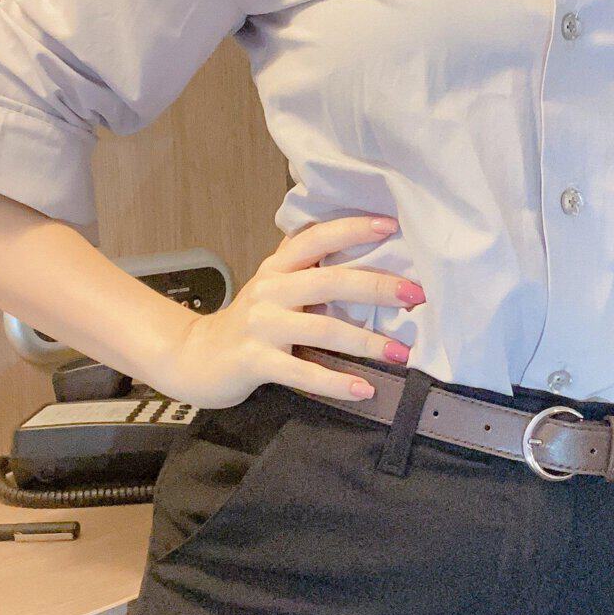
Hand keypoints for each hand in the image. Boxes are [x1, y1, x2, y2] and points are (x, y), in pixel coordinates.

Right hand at [158, 214, 423, 408]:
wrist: (196, 357)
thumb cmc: (251, 322)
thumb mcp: (274, 286)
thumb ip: (307, 268)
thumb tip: (361, 245)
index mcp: (278, 266)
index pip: (316, 237)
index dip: (352, 228)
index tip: (391, 225)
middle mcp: (270, 290)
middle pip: (330, 281)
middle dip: (377, 287)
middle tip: (417, 295)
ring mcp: (262, 326)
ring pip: (323, 329)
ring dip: (367, 342)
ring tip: (402, 352)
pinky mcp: (255, 361)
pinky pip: (303, 373)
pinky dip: (337, 382)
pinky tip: (364, 389)